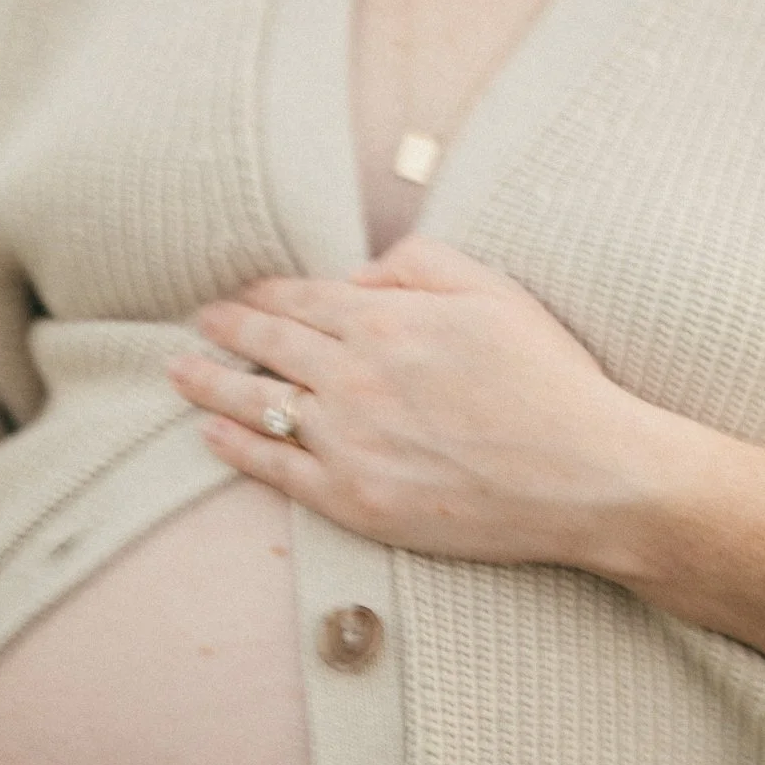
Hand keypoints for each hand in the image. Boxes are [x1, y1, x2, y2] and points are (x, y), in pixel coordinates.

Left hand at [169, 235, 656, 564]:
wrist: (584, 474)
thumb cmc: (547, 377)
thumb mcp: (494, 290)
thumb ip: (419, 264)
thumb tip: (358, 275)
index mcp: (385, 320)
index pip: (302, 298)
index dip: (264, 291)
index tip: (240, 289)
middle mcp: (352, 377)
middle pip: (268, 344)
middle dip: (227, 327)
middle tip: (200, 320)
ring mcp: (346, 442)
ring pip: (257, 403)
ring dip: (210, 382)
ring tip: (180, 371)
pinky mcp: (352, 500)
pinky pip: (273, 468)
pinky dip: (234, 446)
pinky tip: (210, 432)